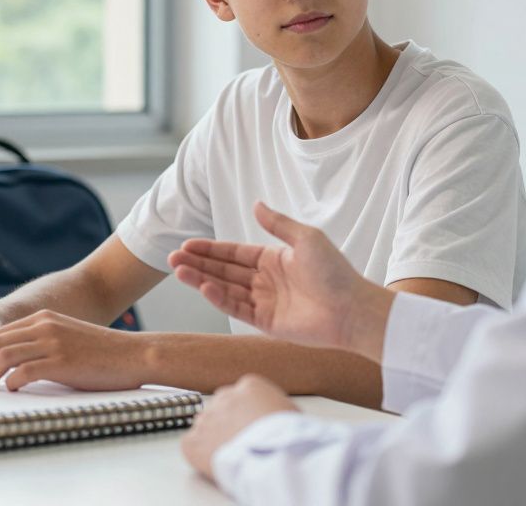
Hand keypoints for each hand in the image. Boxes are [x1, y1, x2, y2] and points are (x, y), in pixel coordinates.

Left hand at [0, 310, 148, 390]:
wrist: (135, 354)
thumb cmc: (103, 353)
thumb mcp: (67, 336)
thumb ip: (43, 342)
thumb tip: (15, 364)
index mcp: (44, 319)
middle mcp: (45, 326)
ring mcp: (53, 343)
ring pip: (4, 356)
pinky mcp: (61, 362)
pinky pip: (23, 371)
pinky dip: (11, 383)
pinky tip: (12, 390)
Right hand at [167, 202, 393, 359]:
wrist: (352, 308)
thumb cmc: (335, 272)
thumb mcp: (306, 238)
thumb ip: (277, 224)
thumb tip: (255, 204)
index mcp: (273, 259)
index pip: (234, 253)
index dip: (210, 249)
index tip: (188, 245)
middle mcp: (266, 280)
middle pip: (224, 271)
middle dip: (198, 264)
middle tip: (174, 258)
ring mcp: (265, 301)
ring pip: (225, 289)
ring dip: (202, 280)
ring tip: (180, 271)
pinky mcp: (267, 322)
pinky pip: (237, 308)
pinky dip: (219, 299)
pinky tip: (204, 288)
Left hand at [182, 374, 297, 480]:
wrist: (274, 460)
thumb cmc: (289, 439)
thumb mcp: (291, 412)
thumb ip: (273, 406)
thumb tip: (272, 414)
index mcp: (249, 386)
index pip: (241, 393)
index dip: (245, 412)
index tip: (251, 425)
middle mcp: (224, 397)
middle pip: (220, 406)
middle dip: (227, 421)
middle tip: (240, 440)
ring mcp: (206, 419)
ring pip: (205, 424)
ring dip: (213, 437)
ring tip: (232, 454)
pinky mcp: (192, 442)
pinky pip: (190, 444)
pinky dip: (199, 454)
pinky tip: (215, 461)